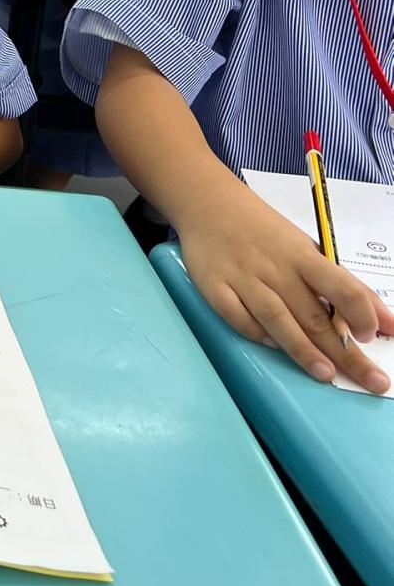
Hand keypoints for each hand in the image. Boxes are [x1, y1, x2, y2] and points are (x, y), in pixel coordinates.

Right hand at [182, 191, 393, 392]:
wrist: (210, 204)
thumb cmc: (266, 232)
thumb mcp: (308, 249)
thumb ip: (343, 285)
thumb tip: (386, 322)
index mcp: (303, 256)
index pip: (343, 288)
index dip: (362, 315)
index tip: (373, 336)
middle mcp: (275, 269)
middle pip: (315, 315)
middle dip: (345, 352)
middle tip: (373, 381)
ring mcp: (242, 278)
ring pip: (277, 319)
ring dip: (303, 349)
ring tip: (326, 374)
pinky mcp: (214, 287)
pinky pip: (237, 317)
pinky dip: (256, 333)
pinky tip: (273, 346)